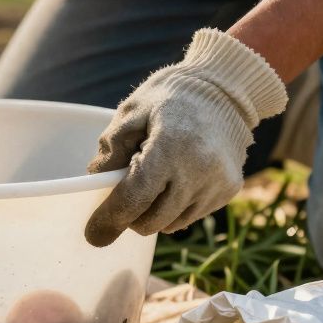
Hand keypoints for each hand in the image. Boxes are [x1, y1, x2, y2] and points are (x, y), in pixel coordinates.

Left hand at [84, 28, 288, 246]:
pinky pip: (191, 216)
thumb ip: (111, 149)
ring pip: (170, 224)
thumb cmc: (170, 96)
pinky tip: (173, 181)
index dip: (109, 220)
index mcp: (170, 147)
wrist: (225, 88)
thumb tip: (95, 184)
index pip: (134, 198)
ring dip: (152, 214)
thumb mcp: (130, 112)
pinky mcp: (229, 190)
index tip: (92, 234)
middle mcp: (199, 170)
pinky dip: (174, 208)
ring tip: (151, 183)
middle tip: (121, 199)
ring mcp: (217, 183)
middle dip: (129, 217)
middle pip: (151, 220)